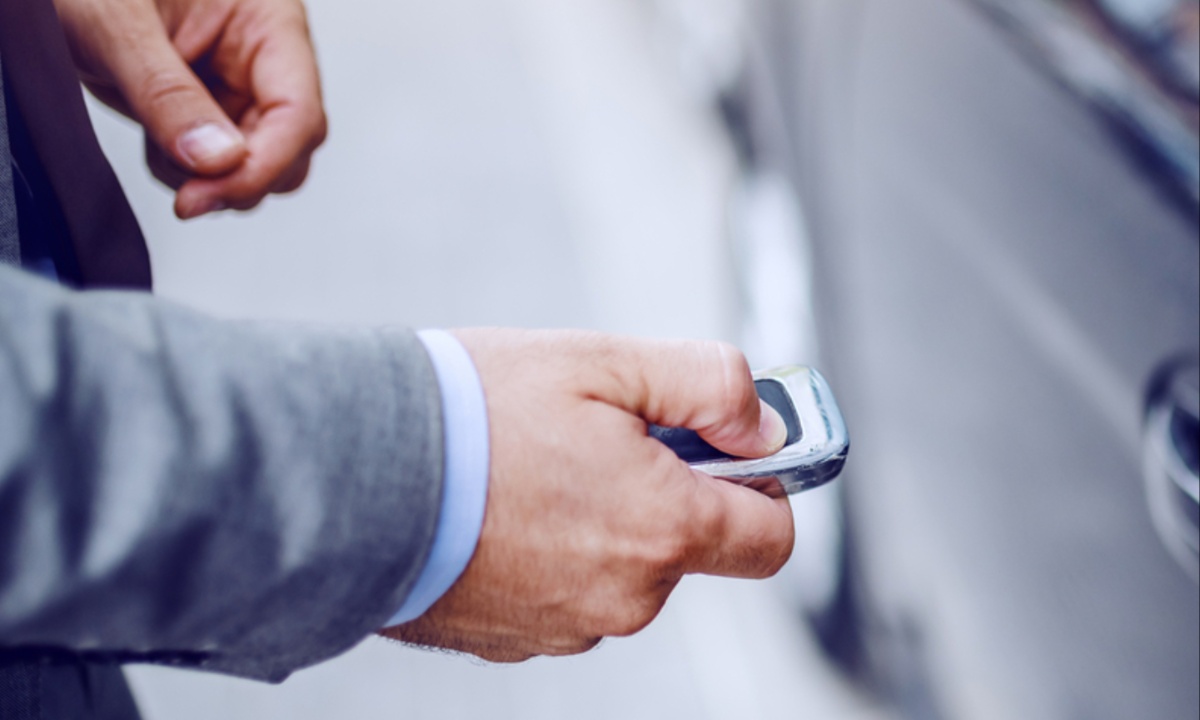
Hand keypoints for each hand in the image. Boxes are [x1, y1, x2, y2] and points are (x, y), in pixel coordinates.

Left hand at [54, 0, 326, 218]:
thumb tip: (218, 161)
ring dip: (213, 179)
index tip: (208, 193)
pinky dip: (188, 172)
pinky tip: (156, 139)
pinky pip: (219, 164)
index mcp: (265, 17)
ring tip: (158, 144)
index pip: (297, 111)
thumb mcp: (117, 24)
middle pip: (292, 144)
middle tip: (189, 192)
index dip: (263, 163)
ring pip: (258, 162)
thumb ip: (168, 95)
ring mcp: (235, 83)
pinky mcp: (206, 106)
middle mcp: (260, 53)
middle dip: (242, 177)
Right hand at [382, 330, 794, 661]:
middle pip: (687, 547)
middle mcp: (625, 597)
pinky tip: (505, 506)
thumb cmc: (473, 411)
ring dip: (602, 521)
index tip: (732, 452)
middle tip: (602, 433)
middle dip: (664, 490)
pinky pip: (565, 593)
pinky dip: (552, 553)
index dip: (764, 487)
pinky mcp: (513, 640)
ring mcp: (566, 627)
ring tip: (535, 466)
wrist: (349, 474)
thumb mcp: (605, 362)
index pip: (772, 537)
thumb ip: (710, 386)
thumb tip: (764, 427)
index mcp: (663, 528)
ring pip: (622, 570)